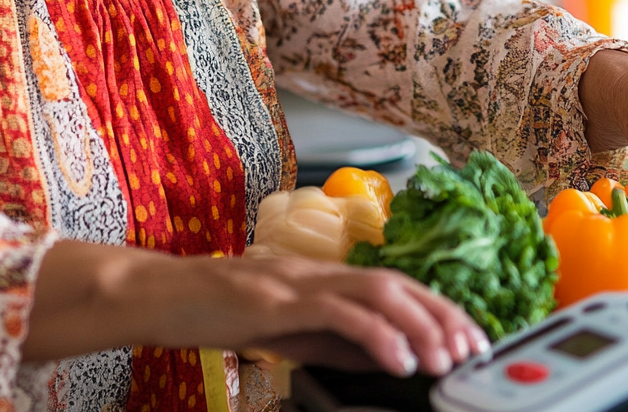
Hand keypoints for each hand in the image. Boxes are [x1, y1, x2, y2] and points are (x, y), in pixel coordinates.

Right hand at [23, 242, 488, 375]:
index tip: (467, 337)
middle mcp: (314, 270)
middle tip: (472, 349)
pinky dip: (375, 334)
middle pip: (394, 283)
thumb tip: (385, 355)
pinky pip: (336, 313)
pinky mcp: (275, 298)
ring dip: (419, 324)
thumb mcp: (284, 329)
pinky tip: (397, 357)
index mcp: (318, 277)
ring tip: (444, 357)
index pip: (391, 285)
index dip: (435, 308)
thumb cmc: (211, 312)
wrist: (155, 295)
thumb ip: (332, 338)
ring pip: (374, 292)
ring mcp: (295, 280)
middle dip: (440, 315)